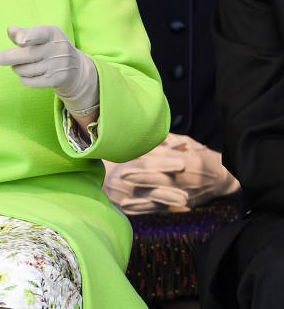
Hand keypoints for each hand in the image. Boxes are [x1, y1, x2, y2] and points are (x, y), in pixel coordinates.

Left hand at [0, 25, 98, 114]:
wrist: (76, 69)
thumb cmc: (50, 47)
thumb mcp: (41, 36)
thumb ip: (24, 33)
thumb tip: (10, 30)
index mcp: (52, 33)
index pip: (39, 34)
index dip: (28, 37)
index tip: (20, 41)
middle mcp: (57, 48)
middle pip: (27, 55)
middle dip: (9, 57)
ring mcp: (58, 65)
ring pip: (26, 70)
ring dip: (17, 68)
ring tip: (19, 65)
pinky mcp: (56, 80)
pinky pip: (30, 82)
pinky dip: (23, 79)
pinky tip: (26, 75)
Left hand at [103, 134, 239, 213]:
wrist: (224, 179)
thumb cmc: (203, 156)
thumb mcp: (189, 143)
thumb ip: (169, 140)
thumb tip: (150, 134)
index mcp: (188, 161)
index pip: (165, 158)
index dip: (148, 158)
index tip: (132, 154)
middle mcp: (185, 178)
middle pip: (161, 178)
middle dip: (141, 177)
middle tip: (122, 175)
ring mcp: (183, 193)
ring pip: (160, 196)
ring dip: (141, 199)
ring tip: (123, 200)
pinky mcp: (182, 204)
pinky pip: (163, 208)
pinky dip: (147, 210)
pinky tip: (133, 211)